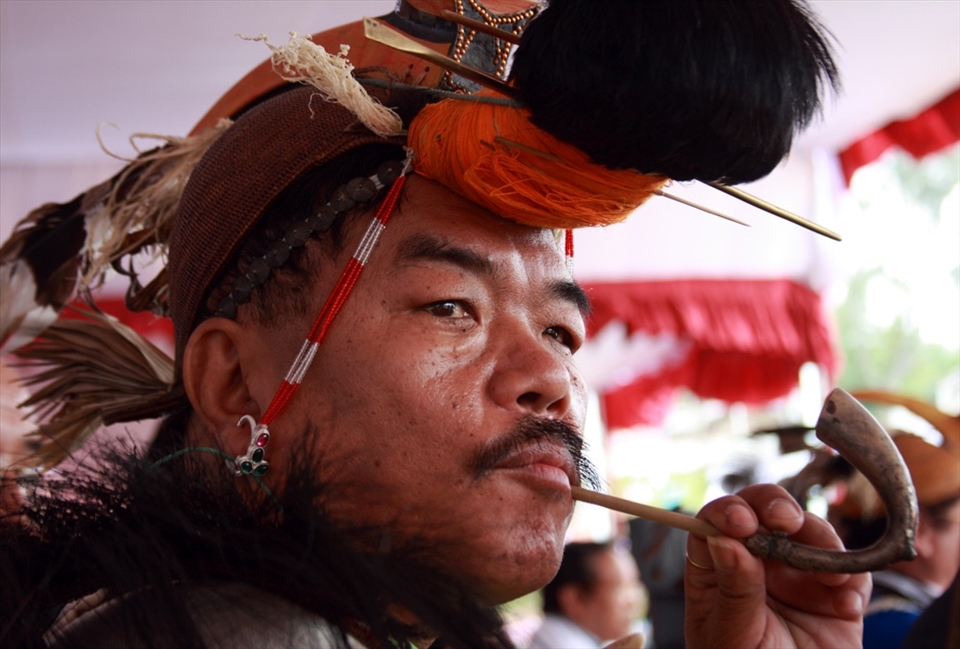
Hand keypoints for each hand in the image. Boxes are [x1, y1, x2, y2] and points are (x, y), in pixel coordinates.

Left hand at [684, 484, 869, 648]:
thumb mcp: (732, 638)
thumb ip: (733, 592)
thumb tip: (723, 541)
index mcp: (717, 571)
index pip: (714, 523)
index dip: (727, 512)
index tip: (740, 521)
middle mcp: (754, 564)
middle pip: (760, 510)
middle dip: (774, 506)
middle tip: (786, 520)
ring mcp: (795, 574)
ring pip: (809, 530)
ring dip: (822, 541)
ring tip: (828, 579)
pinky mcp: (834, 593)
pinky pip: (848, 567)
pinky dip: (852, 577)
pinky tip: (845, 607)